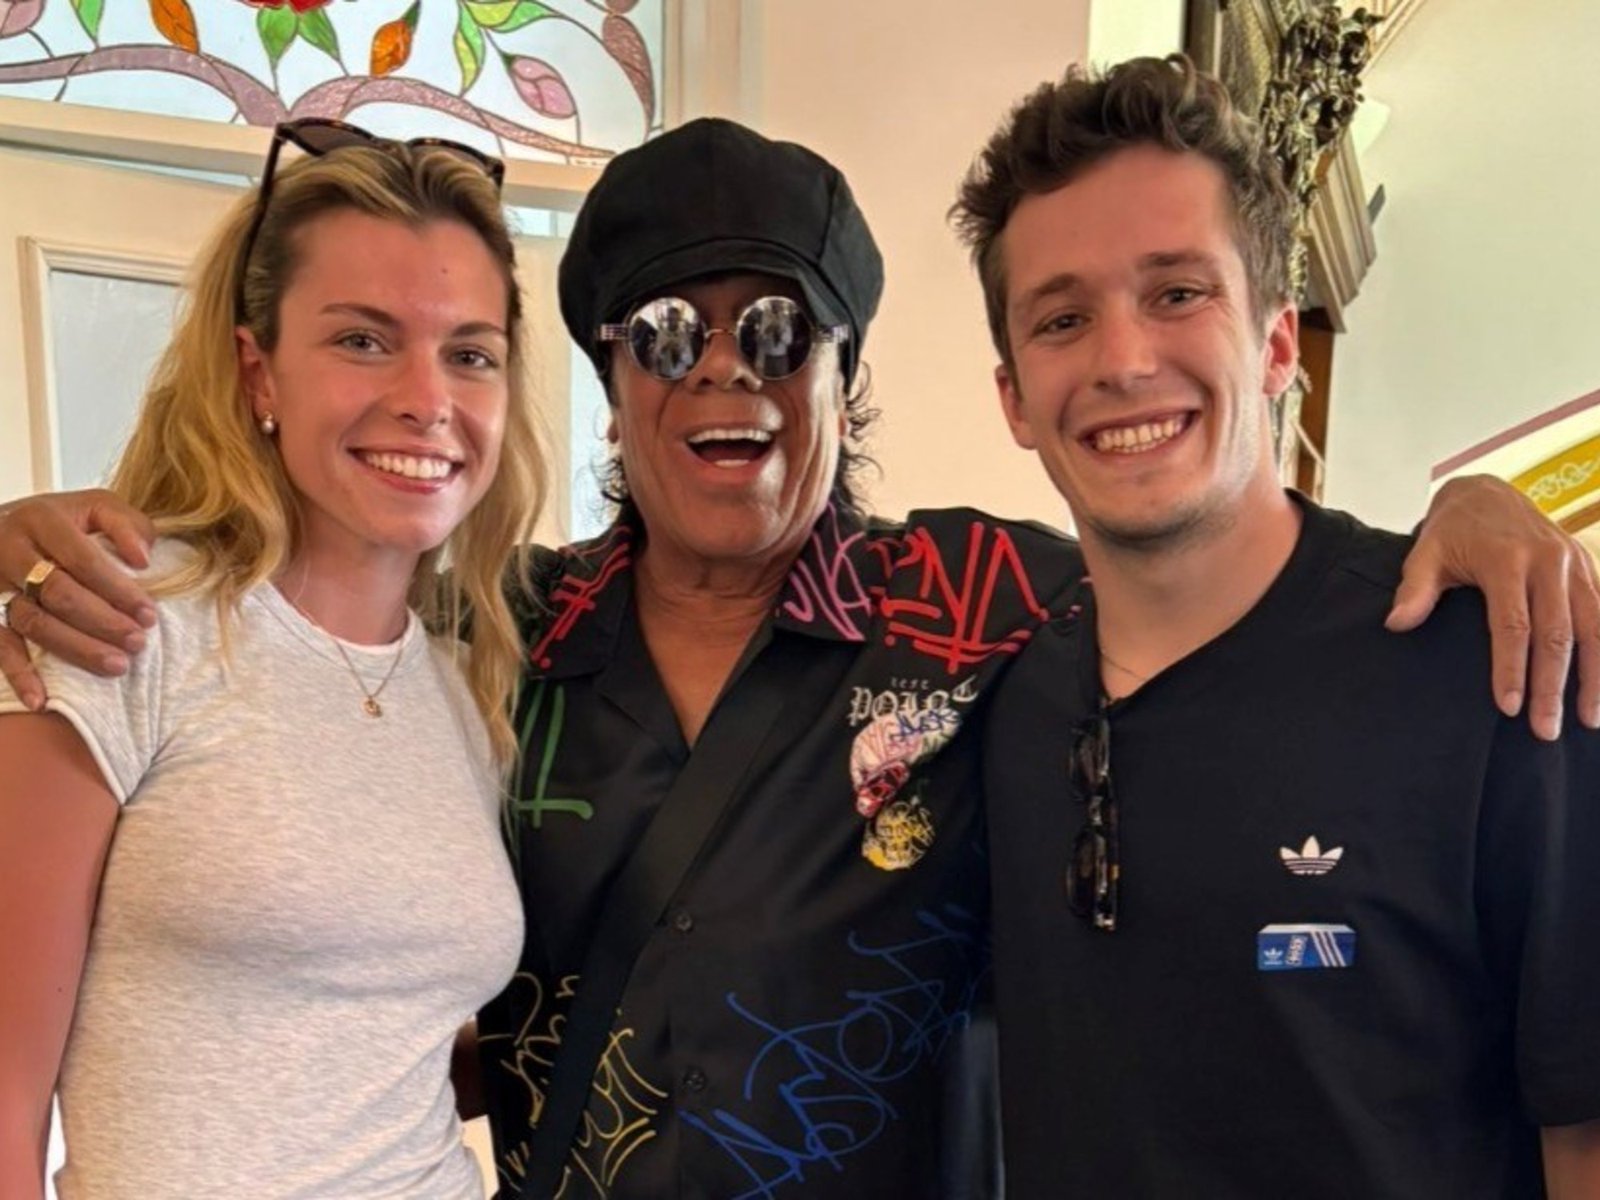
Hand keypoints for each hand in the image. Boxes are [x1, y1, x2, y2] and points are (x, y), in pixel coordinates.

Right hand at [0, 491, 156, 707]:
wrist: (7, 524)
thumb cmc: (67, 521)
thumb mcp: (98, 507)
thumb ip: (127, 525)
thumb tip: (142, 560)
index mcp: (42, 519)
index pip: (83, 560)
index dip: (119, 590)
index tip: (149, 615)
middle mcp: (11, 548)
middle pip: (58, 592)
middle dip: (103, 622)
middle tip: (138, 643)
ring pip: (32, 621)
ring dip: (75, 648)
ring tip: (116, 666)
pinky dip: (18, 673)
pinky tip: (40, 700)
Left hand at [1387, 475, 1599, 740]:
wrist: (1487, 490)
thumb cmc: (1452, 530)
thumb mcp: (1426, 552)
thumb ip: (1415, 589)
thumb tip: (1397, 624)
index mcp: (1506, 559)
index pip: (1513, 624)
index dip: (1512, 668)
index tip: (1508, 708)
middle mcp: (1548, 561)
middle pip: (1557, 634)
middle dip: (1553, 686)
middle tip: (1545, 730)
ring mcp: (1575, 563)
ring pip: (1593, 627)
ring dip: (1594, 677)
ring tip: (1589, 720)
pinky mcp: (1588, 566)